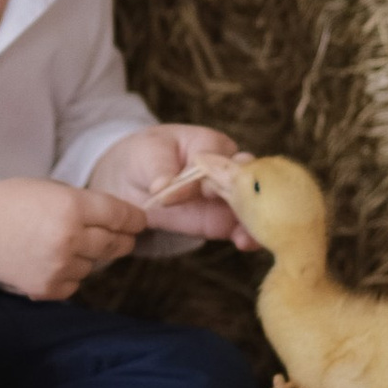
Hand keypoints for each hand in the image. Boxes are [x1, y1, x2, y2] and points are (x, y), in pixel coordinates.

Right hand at [0, 175, 148, 301]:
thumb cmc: (17, 203)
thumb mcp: (55, 191)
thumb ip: (90, 206)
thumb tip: (129, 224)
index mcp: (73, 206)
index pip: (121, 216)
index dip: (135, 219)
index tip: (140, 222)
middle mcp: (69, 237)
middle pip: (116, 243)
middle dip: (120, 239)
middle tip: (114, 235)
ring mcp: (59, 265)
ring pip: (95, 265)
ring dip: (88, 256)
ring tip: (61, 244)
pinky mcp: (49, 287)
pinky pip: (76, 283)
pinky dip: (69, 273)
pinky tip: (49, 259)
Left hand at [91, 123, 250, 248]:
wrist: (136, 180)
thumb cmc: (148, 155)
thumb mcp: (148, 155)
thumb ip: (160, 170)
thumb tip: (163, 186)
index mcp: (210, 144)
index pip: (217, 160)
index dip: (210, 176)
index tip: (199, 191)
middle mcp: (227, 168)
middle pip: (246, 180)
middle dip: (244, 195)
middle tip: (236, 211)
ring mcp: (227, 196)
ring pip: (249, 206)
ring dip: (252, 220)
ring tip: (246, 236)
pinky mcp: (221, 220)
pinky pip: (239, 227)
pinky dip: (245, 235)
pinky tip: (245, 243)